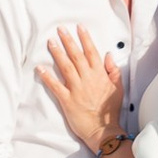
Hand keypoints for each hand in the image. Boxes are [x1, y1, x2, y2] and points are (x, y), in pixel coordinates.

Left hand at [37, 24, 122, 154]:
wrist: (103, 130)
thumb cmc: (110, 110)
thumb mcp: (118, 88)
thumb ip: (113, 71)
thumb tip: (108, 55)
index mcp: (100, 75)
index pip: (91, 52)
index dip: (85, 38)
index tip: (79, 27)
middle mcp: (87, 79)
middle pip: (76, 55)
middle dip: (68, 40)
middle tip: (60, 29)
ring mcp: (76, 89)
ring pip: (65, 66)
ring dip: (57, 53)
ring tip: (50, 42)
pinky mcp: (67, 100)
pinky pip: (55, 86)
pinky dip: (47, 77)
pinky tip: (40, 68)